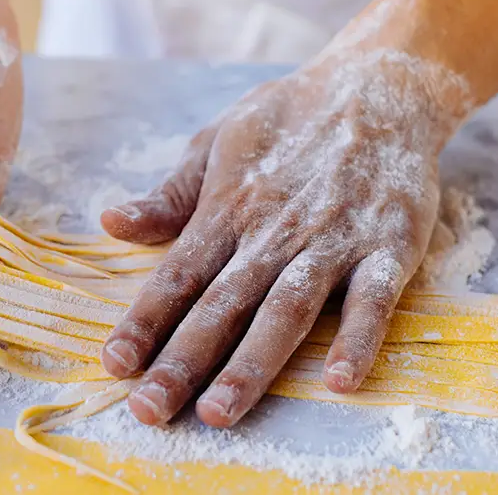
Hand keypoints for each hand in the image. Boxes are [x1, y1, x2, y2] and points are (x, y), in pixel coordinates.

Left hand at [100, 52, 470, 426]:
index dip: (144, 321)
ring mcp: (332, 240)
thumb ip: (170, 195)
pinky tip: (339, 380)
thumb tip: (110, 222)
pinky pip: (373, 298)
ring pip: (285, 309)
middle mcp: (274, 231)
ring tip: (219, 411)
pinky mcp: (387, 244)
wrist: (376, 86)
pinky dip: (357, 337)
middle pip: (222, 305)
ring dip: (252, 362)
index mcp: (228, 208)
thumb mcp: (216, 142)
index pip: (177, 275)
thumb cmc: (288, 119)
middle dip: (183, 361)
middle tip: (150, 409)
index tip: (115, 364)